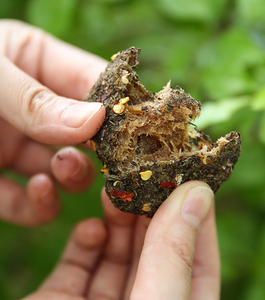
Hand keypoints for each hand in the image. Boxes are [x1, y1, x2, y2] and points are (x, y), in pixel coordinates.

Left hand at [0, 20, 106, 225]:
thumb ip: (35, 99)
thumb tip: (95, 121)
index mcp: (37, 63)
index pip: (97, 82)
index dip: (121, 104)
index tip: (140, 126)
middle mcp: (35, 106)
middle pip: (89, 131)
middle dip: (101, 146)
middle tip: (110, 156)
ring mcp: (19, 145)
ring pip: (66, 167)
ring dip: (73, 173)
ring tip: (65, 167)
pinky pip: (30, 199)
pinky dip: (40, 204)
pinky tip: (38, 193)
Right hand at [23, 181, 219, 299]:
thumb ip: (174, 256)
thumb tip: (199, 195)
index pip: (198, 266)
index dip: (197, 222)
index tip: (193, 183)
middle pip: (155, 255)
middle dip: (150, 213)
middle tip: (146, 179)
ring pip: (117, 257)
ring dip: (118, 222)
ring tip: (116, 192)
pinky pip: (78, 268)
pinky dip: (86, 243)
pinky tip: (91, 227)